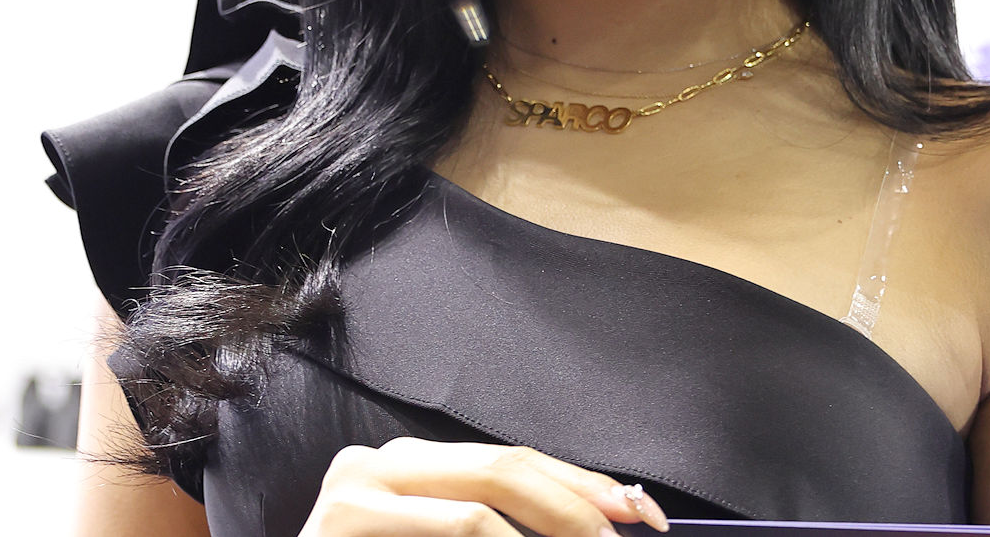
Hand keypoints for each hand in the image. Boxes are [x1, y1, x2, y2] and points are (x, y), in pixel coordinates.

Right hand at [297, 437, 670, 536]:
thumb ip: (498, 536)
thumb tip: (596, 530)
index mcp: (410, 468)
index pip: (514, 461)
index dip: (584, 485)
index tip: (643, 515)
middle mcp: (379, 463)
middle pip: (506, 466)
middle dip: (580, 507)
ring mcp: (356, 489)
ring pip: (484, 504)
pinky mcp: (346, 519)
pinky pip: (456, 528)